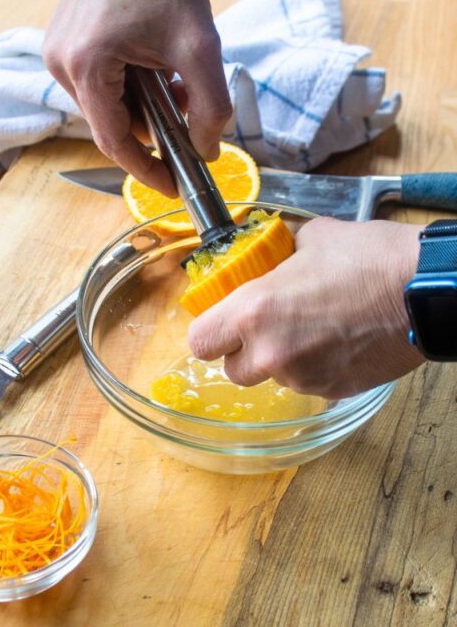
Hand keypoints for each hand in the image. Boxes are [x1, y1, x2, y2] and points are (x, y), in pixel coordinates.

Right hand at [43, 0, 230, 195]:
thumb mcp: (199, 45)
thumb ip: (209, 106)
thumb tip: (208, 149)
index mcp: (86, 65)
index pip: (113, 140)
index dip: (145, 169)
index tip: (171, 185)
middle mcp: (61, 62)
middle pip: (109, 121)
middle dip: (152, 124)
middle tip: (190, 112)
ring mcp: (58, 49)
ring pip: (104, 101)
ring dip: (142, 102)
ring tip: (175, 78)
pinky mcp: (63, 39)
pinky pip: (96, 79)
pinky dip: (128, 82)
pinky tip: (154, 64)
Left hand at [188, 218, 424, 398]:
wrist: (429, 289)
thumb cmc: (371, 258)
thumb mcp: (312, 239)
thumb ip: (278, 255)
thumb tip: (270, 254)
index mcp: (252, 312)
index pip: (200, 342)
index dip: (210, 332)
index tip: (221, 322)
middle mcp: (270, 353)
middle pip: (233, 370)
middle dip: (244, 351)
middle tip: (267, 328)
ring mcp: (303, 377)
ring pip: (273, 379)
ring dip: (282, 360)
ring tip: (313, 330)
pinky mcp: (334, 390)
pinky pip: (309, 384)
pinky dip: (316, 368)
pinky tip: (339, 342)